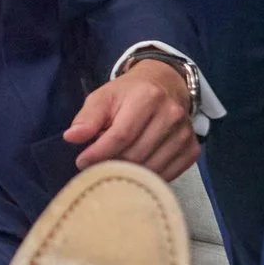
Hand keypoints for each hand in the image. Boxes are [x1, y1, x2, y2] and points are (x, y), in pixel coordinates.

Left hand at [64, 58, 197, 177]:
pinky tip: (135, 170)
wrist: (165, 86)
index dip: (98, 152)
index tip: (82, 161)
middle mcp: (172, 114)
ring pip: (151, 169)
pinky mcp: (192, 150)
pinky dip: (147, 178)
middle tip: (98, 164)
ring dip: (129, 173)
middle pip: (136, 155)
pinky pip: (167, 175)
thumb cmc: (128, 94)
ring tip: (115, 165)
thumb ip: (87, 117)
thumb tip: (71, 137)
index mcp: (148, 97)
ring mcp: (185, 134)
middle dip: (112, 163)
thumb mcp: (103, 97)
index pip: (121, 135)